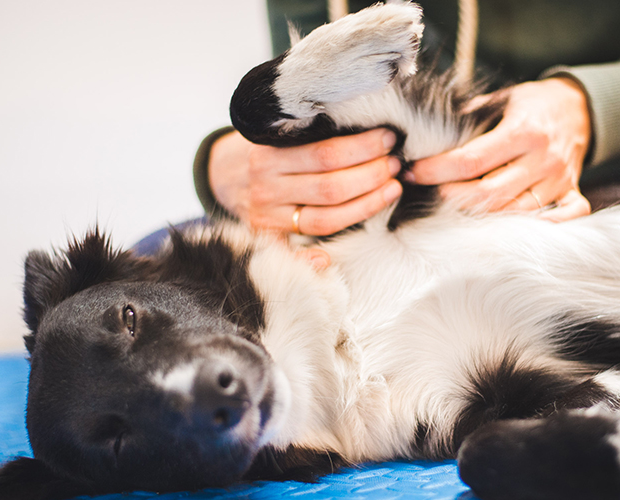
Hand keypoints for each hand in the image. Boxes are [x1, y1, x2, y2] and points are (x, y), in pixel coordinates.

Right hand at [209, 128, 403, 235]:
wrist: (223, 173)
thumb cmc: (267, 147)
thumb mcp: (278, 130)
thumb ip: (310, 129)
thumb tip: (364, 122)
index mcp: (267, 155)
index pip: (325, 155)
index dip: (362, 148)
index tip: (388, 138)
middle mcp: (265, 187)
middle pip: (330, 188)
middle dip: (371, 175)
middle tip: (396, 164)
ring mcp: (267, 216)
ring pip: (325, 219)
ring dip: (366, 205)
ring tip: (392, 187)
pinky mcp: (269, 238)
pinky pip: (296, 251)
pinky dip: (314, 257)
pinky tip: (334, 254)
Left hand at [407, 77, 591, 221]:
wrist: (579, 105)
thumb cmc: (533, 103)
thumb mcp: (502, 98)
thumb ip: (469, 117)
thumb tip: (424, 133)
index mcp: (523, 131)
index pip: (471, 160)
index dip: (437, 169)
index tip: (414, 171)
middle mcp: (543, 159)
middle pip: (490, 193)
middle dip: (452, 197)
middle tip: (430, 192)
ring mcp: (559, 179)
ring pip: (516, 212)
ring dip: (482, 216)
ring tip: (456, 208)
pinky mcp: (572, 192)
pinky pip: (565, 218)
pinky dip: (543, 226)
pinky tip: (511, 227)